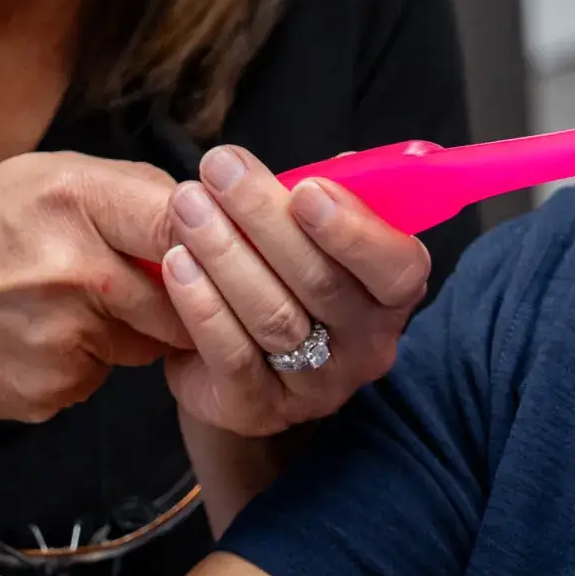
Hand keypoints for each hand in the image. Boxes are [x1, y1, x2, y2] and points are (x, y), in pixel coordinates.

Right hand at [0, 151, 187, 468]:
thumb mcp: (41, 176)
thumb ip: (128, 188)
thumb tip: (202, 205)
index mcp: (77, 200)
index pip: (184, 218)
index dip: (216, 230)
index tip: (225, 235)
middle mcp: (79, 269)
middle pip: (185, 287)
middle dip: (186, 287)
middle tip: (160, 276)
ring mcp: (70, 336)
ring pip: (152, 333)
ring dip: (138, 323)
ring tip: (77, 301)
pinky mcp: (58, 387)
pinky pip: (110, 370)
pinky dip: (95, 358)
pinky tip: (46, 337)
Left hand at [161, 144, 429, 438]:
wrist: (248, 353)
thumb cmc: (294, 270)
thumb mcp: (322, 230)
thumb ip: (334, 198)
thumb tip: (339, 165)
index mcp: (394, 294)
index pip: (397, 268)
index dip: (354, 229)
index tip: (305, 188)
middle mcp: (367, 347)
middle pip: (322, 283)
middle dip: (264, 217)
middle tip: (220, 168)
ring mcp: (315, 386)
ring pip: (273, 316)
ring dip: (225, 252)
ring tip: (187, 203)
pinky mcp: (258, 410)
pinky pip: (232, 355)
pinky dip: (202, 304)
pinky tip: (177, 260)